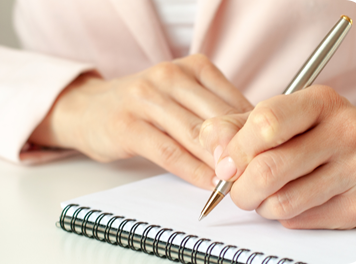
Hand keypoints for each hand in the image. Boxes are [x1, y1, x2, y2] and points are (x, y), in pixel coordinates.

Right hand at [29, 54, 251, 188]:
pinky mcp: (128, 124)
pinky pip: (169, 152)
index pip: (234, 102)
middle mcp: (170, 76)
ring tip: (239, 184)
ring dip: (220, 163)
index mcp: (191, 67)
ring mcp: (146, 98)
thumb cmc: (141, 106)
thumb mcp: (180, 98)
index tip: (267, 158)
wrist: (88, 108)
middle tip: (259, 176)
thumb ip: (212, 113)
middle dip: (241, 152)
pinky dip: (192, 171)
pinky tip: (208, 184)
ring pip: (196, 135)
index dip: (253, 134)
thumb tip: (250, 141)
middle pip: (218, 118)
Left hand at [200, 85, 355, 228]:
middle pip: (268, 170)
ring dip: (261, 205)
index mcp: (319, 102)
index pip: (266, 124)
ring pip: (282, 202)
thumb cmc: (309, 134)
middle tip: (237, 189)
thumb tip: (217, 153)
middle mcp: (345, 132)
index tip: (226, 165)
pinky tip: (291, 198)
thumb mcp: (274, 118)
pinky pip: (300, 221)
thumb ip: (234, 128)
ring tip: (264, 193)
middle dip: (239, 189)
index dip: (236, 150)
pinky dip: (284, 216)